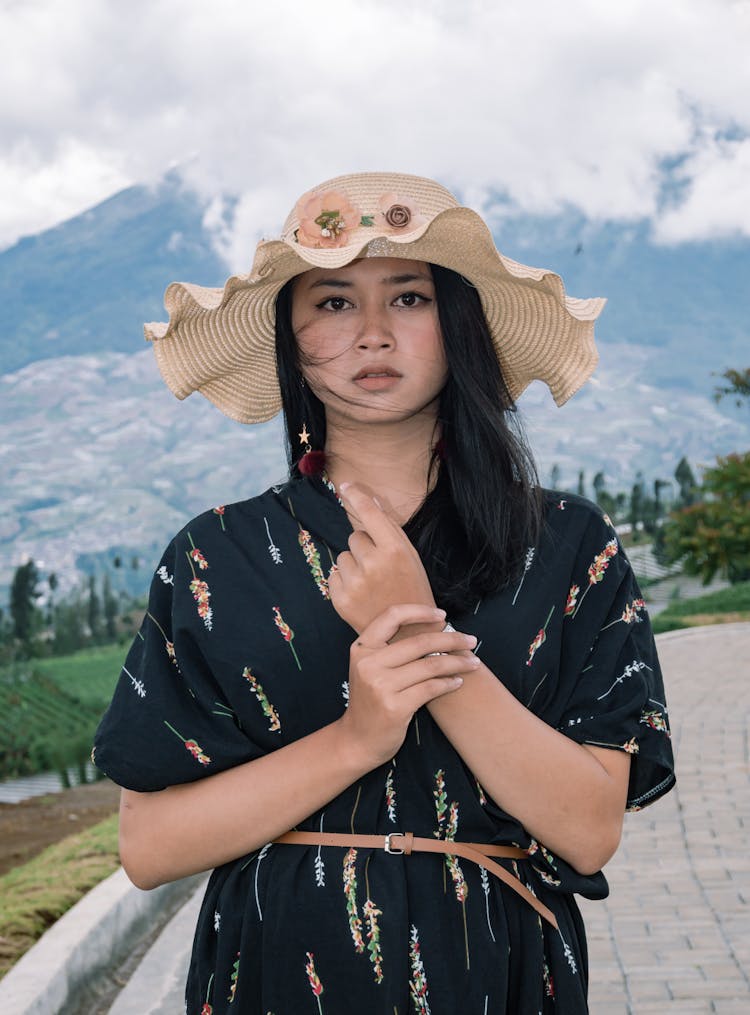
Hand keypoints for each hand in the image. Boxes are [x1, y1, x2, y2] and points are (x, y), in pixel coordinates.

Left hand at [328, 483, 436, 633]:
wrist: (408, 635)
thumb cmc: (413, 590)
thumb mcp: (410, 556)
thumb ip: (389, 529)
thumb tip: (369, 500)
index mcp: (394, 550)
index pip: (369, 514)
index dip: (357, 496)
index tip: (345, 486)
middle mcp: (373, 563)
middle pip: (355, 537)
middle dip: (365, 547)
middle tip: (380, 567)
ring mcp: (354, 582)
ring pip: (344, 556)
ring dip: (355, 565)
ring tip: (371, 583)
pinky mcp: (340, 599)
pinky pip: (335, 574)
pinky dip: (345, 582)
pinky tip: (361, 594)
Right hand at [338, 604, 479, 767]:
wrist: (357, 740)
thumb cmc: (371, 700)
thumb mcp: (369, 668)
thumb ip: (391, 649)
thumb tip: (437, 627)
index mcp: (362, 648)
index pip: (392, 616)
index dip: (420, 611)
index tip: (442, 615)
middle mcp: (368, 663)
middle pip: (419, 642)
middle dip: (451, 640)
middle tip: (471, 641)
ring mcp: (381, 686)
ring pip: (430, 665)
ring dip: (457, 663)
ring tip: (473, 662)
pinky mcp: (395, 707)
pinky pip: (431, 688)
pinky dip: (448, 683)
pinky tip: (458, 682)